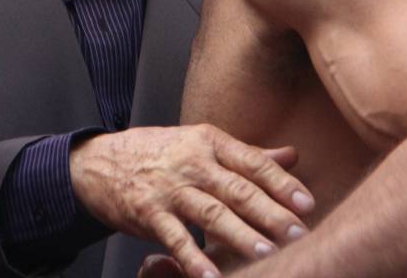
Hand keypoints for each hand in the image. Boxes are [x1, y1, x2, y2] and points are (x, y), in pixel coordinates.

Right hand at [71, 125, 312, 277]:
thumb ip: (247, 154)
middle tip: (299, 233)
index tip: (308, 203)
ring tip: (267, 253)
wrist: (98, 163)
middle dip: (270, 212)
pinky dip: (193, 259)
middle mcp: (191, 163)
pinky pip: (175, 239)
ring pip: (210, 213)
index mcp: (208, 142)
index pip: (252, 162)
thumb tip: (293, 155)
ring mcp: (168, 189)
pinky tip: (212, 277)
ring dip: (239, 235)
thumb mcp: (201, 144)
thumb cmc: (158, 153)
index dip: (281, 183)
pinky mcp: (147, 214)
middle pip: (236, 189)